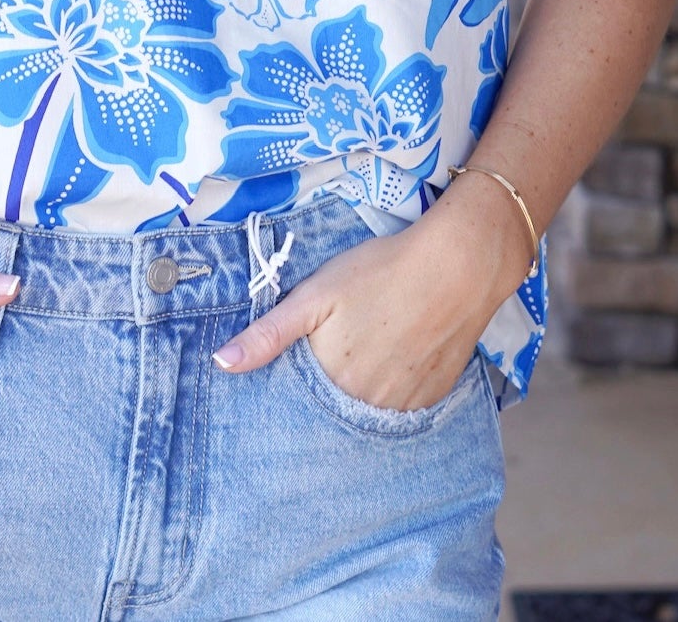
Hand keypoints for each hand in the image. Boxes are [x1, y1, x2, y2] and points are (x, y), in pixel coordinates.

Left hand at [211, 184, 532, 411]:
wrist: (457, 266)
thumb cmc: (378, 272)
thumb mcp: (314, 295)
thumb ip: (268, 334)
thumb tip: (221, 365)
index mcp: (335, 383)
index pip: (301, 404)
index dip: (293, 388)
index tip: (292, 370)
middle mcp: (370, 407)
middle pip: (336, 410)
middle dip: (325, 393)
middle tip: (332, 354)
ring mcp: (407, 405)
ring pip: (370, 412)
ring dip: (358, 396)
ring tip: (360, 358)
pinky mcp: (436, 395)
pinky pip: (403, 407)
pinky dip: (391, 392)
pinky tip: (391, 363)